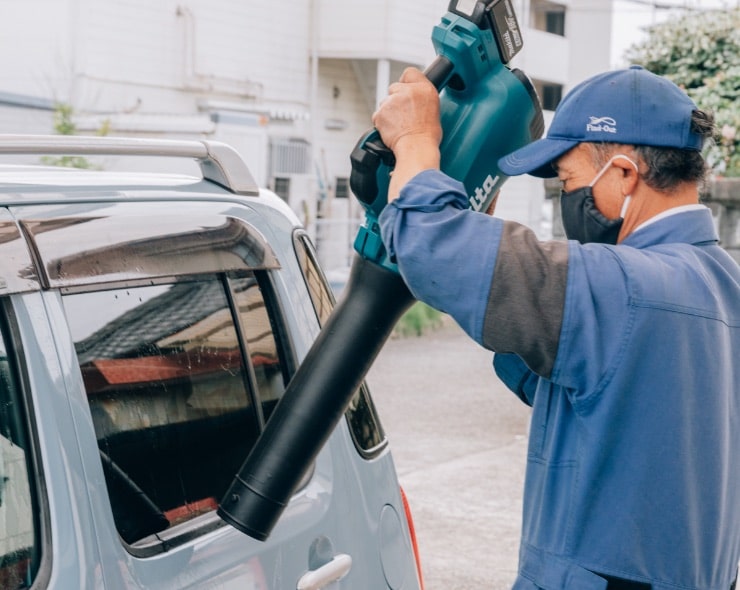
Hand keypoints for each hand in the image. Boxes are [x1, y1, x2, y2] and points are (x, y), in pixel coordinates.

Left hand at [372, 68, 441, 199]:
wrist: (417, 149)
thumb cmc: (427, 136)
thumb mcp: (433, 110)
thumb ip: (421, 97)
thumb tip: (413, 97)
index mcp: (425, 89)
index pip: (410, 73)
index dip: (405, 82)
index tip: (405, 90)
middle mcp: (408, 91)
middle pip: (393, 88)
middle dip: (395, 99)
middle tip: (402, 116)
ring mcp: (393, 101)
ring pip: (385, 103)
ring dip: (388, 112)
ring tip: (399, 126)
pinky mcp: (381, 112)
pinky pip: (378, 116)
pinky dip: (382, 123)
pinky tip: (392, 131)